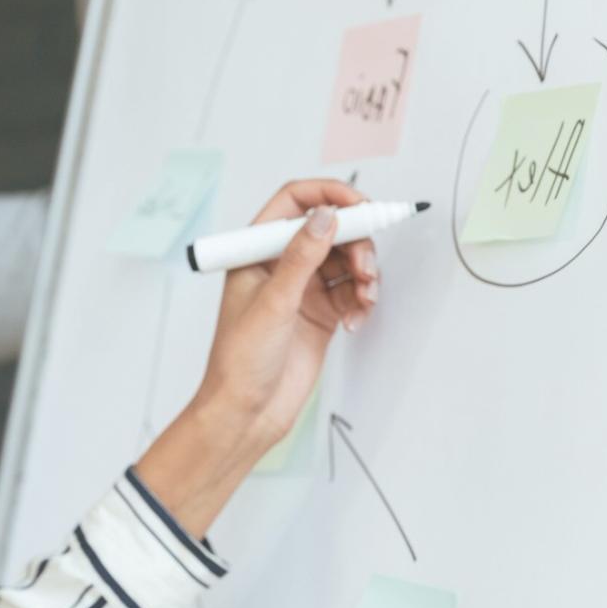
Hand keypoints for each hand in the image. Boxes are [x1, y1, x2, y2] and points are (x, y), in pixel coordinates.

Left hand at [132, 180, 377, 535]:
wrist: (247, 412)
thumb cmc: (240, 361)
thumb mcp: (273, 303)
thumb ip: (301, 257)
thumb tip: (324, 216)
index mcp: (255, 252)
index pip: (294, 202)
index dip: (329, 195)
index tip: (361, 205)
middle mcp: (280, 265)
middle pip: (330, 228)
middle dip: (356, 240)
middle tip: (366, 265)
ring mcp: (302, 289)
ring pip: (346, 259)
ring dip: (364, 271)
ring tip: (364, 295)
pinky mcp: (321, 313)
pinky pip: (353, 290)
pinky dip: (362, 298)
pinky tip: (356, 318)